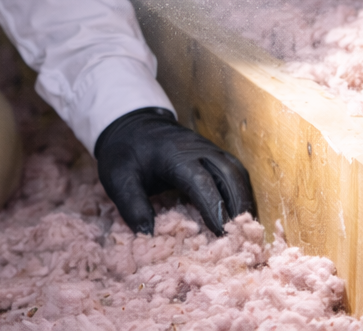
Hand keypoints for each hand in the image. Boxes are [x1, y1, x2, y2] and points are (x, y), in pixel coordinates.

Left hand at [94, 107, 254, 235]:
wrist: (133, 124)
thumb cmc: (126, 152)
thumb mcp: (118, 178)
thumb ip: (132, 205)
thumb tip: (148, 234)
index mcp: (175, 154)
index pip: (201, 181)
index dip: (214, 207)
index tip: (221, 233)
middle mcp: (199, 149)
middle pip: (229, 175)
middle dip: (238, 206)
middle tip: (240, 238)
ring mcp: (210, 149)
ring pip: (236, 173)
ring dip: (243, 200)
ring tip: (243, 230)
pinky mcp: (214, 154)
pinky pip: (235, 173)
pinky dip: (241, 193)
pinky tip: (239, 214)